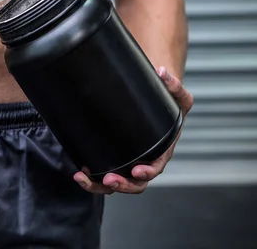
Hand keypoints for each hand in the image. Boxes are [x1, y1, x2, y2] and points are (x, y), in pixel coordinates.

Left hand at [73, 66, 193, 194]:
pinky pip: (102, 174)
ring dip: (99, 185)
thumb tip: (164, 73)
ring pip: (115, 183)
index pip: (155, 167)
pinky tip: (79, 172)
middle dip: (122, 184)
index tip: (136, 170)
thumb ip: (174, 85)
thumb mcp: (177, 96)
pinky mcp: (114, 158)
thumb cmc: (167, 105)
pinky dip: (91, 177)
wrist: (154, 105)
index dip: (146, 173)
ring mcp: (127, 162)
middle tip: (108, 179)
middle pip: (134, 183)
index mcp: (161, 151)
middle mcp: (144, 161)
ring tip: (83, 178)